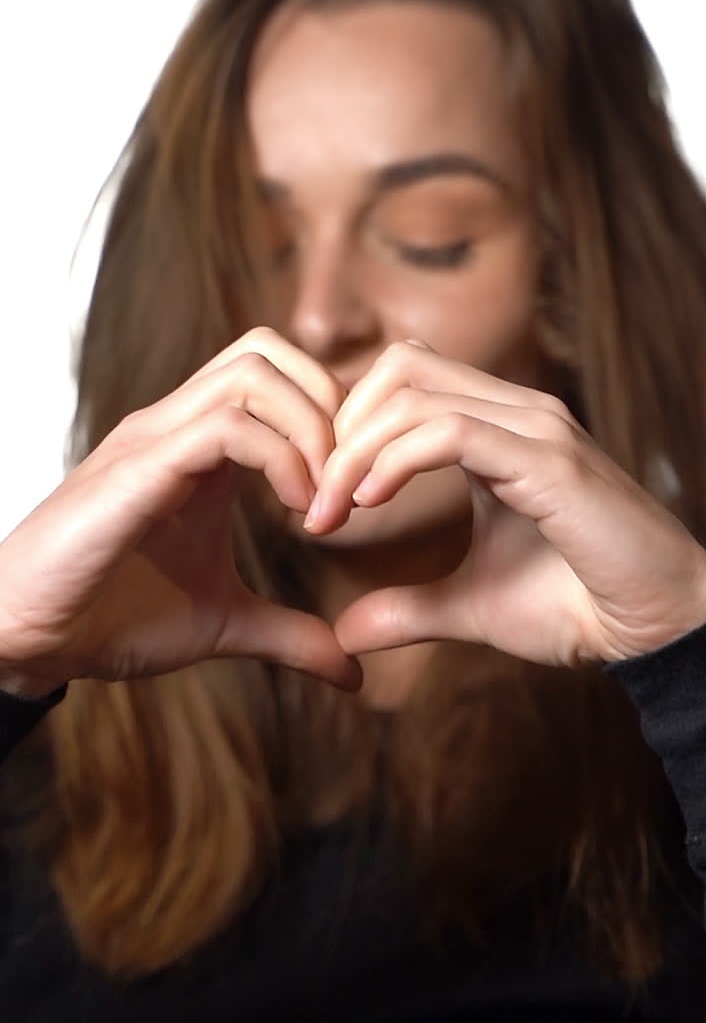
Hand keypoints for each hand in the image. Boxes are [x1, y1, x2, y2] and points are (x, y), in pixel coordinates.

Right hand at [0, 328, 359, 694]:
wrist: (32, 639)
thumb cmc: (113, 617)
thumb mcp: (225, 625)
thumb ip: (290, 635)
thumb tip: (353, 672)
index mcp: (201, 446)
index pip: (278, 374)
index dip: (334, 418)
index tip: (357, 494)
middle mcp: (178, 425)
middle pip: (270, 350)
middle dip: (332, 406)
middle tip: (350, 484)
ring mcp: (156, 438)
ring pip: (254, 372)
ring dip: (314, 430)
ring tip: (327, 505)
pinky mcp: (138, 467)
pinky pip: (227, 427)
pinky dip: (283, 460)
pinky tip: (300, 516)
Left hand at [307, 341, 705, 666]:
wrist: (658, 630)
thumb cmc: (577, 606)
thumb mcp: (470, 605)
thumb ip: (407, 609)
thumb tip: (343, 633)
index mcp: (497, 428)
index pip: (401, 381)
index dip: (346, 428)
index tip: (316, 500)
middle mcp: (516, 411)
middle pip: (397, 367)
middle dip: (338, 430)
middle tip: (313, 502)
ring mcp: (536, 427)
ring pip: (414, 392)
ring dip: (354, 450)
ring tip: (331, 512)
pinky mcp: (549, 460)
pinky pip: (450, 432)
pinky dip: (395, 461)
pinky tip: (369, 504)